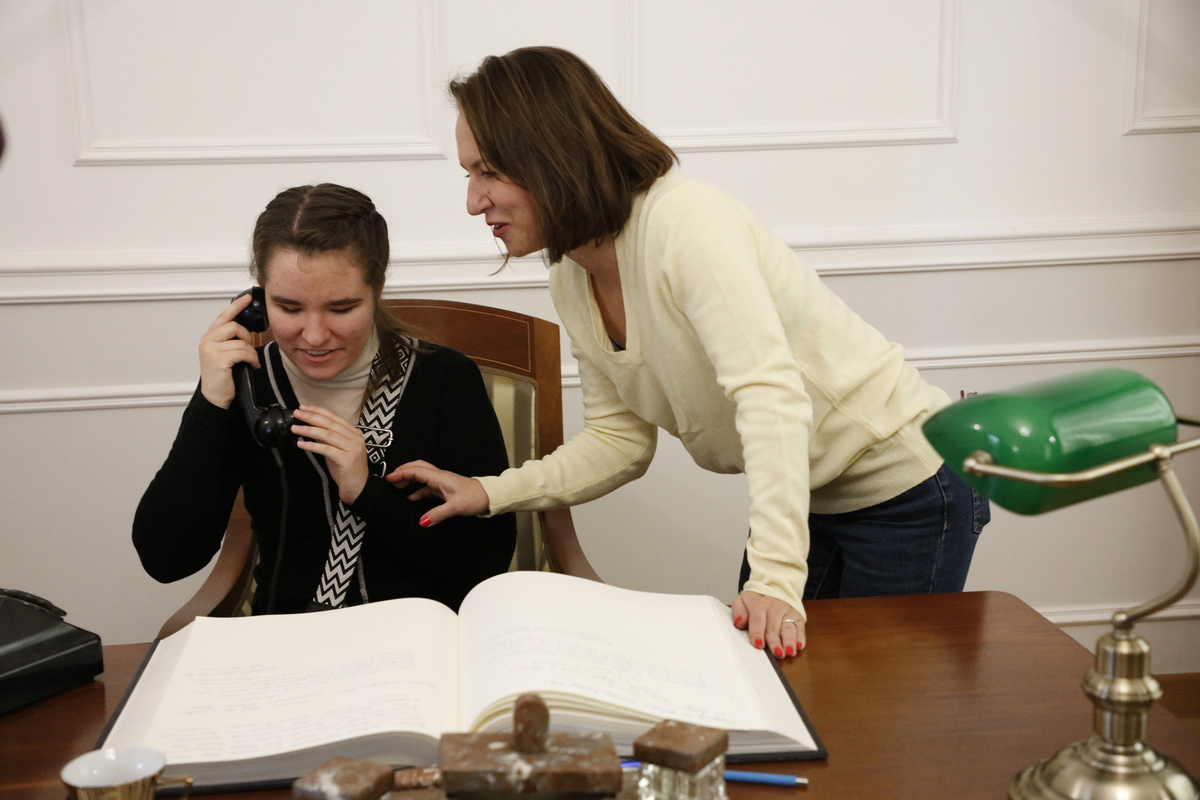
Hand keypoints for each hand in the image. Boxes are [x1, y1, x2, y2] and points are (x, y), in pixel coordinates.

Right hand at [199, 292, 260, 408]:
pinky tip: (252, 366)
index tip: (247, 298)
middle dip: (247, 336)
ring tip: (251, 361)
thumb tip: (246, 331)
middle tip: (250, 349)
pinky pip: (243, 352)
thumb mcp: (224, 355)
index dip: (236, 306)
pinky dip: (252, 359)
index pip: (223, 316)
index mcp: (209, 338)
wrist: (215, 397)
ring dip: (251, 352)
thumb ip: (230, 341)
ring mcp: (211, 349)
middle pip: (234, 325)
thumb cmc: (223, 377)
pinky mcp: (218, 359)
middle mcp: (207, 341)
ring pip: (241, 340)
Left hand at [292, 406, 369, 504]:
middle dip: (311, 417)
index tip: (304, 407)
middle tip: (296, 413)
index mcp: (354, 433)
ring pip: (328, 435)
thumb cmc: (346, 471)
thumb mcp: (336, 450)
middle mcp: (355, 438)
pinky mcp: (348, 460)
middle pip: (330, 424)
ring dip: (309, 430)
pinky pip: (327, 450)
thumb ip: (328, 440)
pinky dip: (313, 446)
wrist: (359, 489)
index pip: (334, 418)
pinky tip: (301, 444)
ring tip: (295, 428)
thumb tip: (310, 429)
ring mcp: (353, 449)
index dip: (318, 411)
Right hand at [385, 461, 488, 525]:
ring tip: (396, 488)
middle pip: (417, 468)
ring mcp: (442, 482)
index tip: (388, 478)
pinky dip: (417, 491)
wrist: (490, 497)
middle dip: (403, 472)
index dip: (401, 473)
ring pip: (421, 477)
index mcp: (440, 477)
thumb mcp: (455, 507)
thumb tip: (421, 522)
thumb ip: (438, 514)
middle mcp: (440, 477)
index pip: (416, 471)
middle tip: (389, 480)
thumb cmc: (475, 498)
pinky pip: (427, 487)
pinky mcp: (445, 489)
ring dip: (409, 480)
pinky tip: (411, 498)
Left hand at [731, 590, 805, 658]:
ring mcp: (787, 611)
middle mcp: (774, 607)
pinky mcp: (797, 615)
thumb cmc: (756, 599)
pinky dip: (801, 637)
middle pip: (774, 627)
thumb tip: (738, 622)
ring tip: (789, 652)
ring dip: (790, 641)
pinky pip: (800, 627)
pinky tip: (800, 645)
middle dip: (775, 642)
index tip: (758, 645)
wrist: (774, 586)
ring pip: (788, 628)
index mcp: (759, 604)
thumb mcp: (742, 600)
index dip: (758, 633)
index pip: (758, 620)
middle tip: (777, 653)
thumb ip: (738, 611)